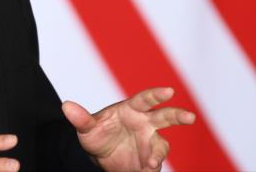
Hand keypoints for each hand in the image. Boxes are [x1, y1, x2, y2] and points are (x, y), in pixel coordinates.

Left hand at [62, 87, 195, 171]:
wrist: (100, 157)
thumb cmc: (97, 134)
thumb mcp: (86, 128)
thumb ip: (80, 118)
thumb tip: (66, 106)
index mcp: (132, 109)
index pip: (146, 99)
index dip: (157, 94)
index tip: (169, 90)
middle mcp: (145, 123)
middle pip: (166, 116)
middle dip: (178, 115)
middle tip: (190, 117)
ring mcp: (149, 141)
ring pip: (162, 144)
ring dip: (158, 152)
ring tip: (151, 161)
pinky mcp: (149, 159)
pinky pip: (155, 161)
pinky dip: (153, 164)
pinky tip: (146, 168)